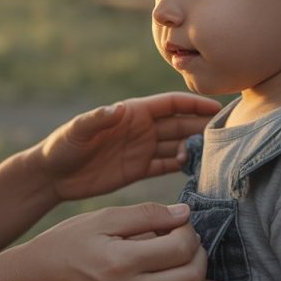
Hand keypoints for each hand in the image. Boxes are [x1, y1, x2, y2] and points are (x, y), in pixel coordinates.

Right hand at [3, 202, 206, 280]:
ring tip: (178, 258)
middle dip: (198, 253)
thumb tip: (183, 213)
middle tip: (186, 239)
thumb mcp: (100, 219)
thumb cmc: (63, 245)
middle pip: (191, 278)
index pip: (181, 248)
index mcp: (121, 262)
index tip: (179, 221)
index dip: (188, 229)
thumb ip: (144, 214)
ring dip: (192, 277)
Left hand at [33, 92, 220, 200]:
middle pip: (180, 123)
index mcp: (131, 113)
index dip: (193, 104)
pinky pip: (166, 165)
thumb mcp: (76, 132)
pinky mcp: (138, 169)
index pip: (170, 104)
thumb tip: (117, 109)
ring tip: (217, 155)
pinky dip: (182, 167)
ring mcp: (141, 148)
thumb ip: (96, 120)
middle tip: (228, 133)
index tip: (216, 108)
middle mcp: (141, 128)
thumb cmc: (61, 147)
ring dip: (196, 147)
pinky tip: (199, 172)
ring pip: (177, 144)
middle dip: (203, 126)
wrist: (52, 176)